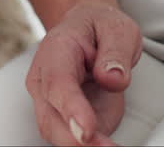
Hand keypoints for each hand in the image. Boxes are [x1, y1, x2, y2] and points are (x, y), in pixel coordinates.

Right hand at [26, 0, 142, 146]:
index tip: (86, 129)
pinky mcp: (66, 119)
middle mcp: (45, 79)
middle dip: (75, 140)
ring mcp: (52, 101)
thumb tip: (112, 78)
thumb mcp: (117, 28)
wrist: (87, 29)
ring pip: (57, 134)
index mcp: (56, 50)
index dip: (70, 109)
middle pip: (50, 118)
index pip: (57, 83)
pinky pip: (73, 140)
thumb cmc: (99, 28)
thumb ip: (116, 52)